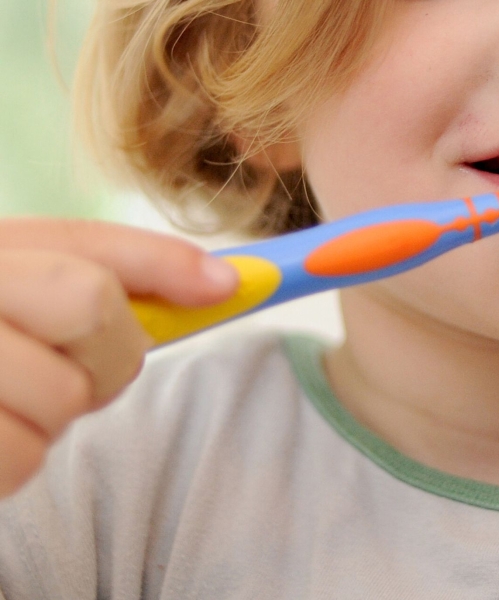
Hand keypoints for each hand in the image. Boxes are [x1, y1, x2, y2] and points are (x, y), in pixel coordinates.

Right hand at [0, 218, 237, 497]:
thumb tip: (223, 284)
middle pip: (91, 306)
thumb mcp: (28, 281)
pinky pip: (20, 458)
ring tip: (1, 397)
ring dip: (50, 411)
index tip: (229, 287)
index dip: (164, 263)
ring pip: (64, 396)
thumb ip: (122, 272)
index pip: (88, 246)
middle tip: (59, 358)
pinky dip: (12, 455)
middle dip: (103, 348)